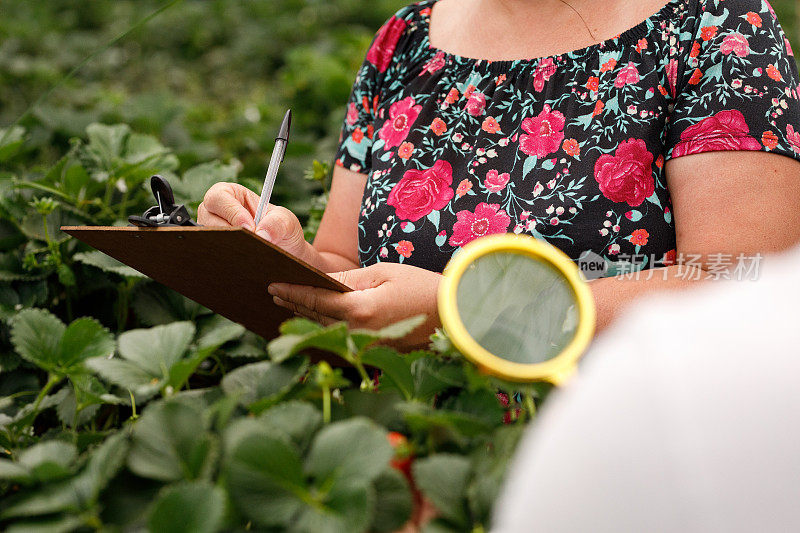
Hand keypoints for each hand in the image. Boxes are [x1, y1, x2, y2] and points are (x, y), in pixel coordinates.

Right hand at [197, 182, 309, 260]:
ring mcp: (212, 232)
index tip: (250, 228)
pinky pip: (210, 255)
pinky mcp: (214, 251)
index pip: (218, 197)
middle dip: (228, 231)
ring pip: (207, 238)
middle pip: (206, 217)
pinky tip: (241, 263)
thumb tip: (260, 234)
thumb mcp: (287, 222)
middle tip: (248, 244)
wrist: (284, 256)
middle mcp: (216, 213)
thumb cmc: (283, 232)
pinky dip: (224, 259)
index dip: (232, 212)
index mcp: (231, 195)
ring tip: (248, 254)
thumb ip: (278, 223)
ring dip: (226, 246)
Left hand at [268, 262, 442, 349]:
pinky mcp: (374, 349)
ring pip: (327, 331)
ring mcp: (366, 344)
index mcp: (359, 310)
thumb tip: (321, 281)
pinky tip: (315, 321)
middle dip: (294, 305)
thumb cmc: (420, 286)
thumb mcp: (382, 273)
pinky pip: (342, 339)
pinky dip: (325, 328)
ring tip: (288, 305)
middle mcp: (358, 332)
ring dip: (306, 318)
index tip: (273, 285)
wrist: (452, 313)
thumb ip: (348, 279)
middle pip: (316, 318)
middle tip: (274, 294)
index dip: (293, 292)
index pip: (316, 301)